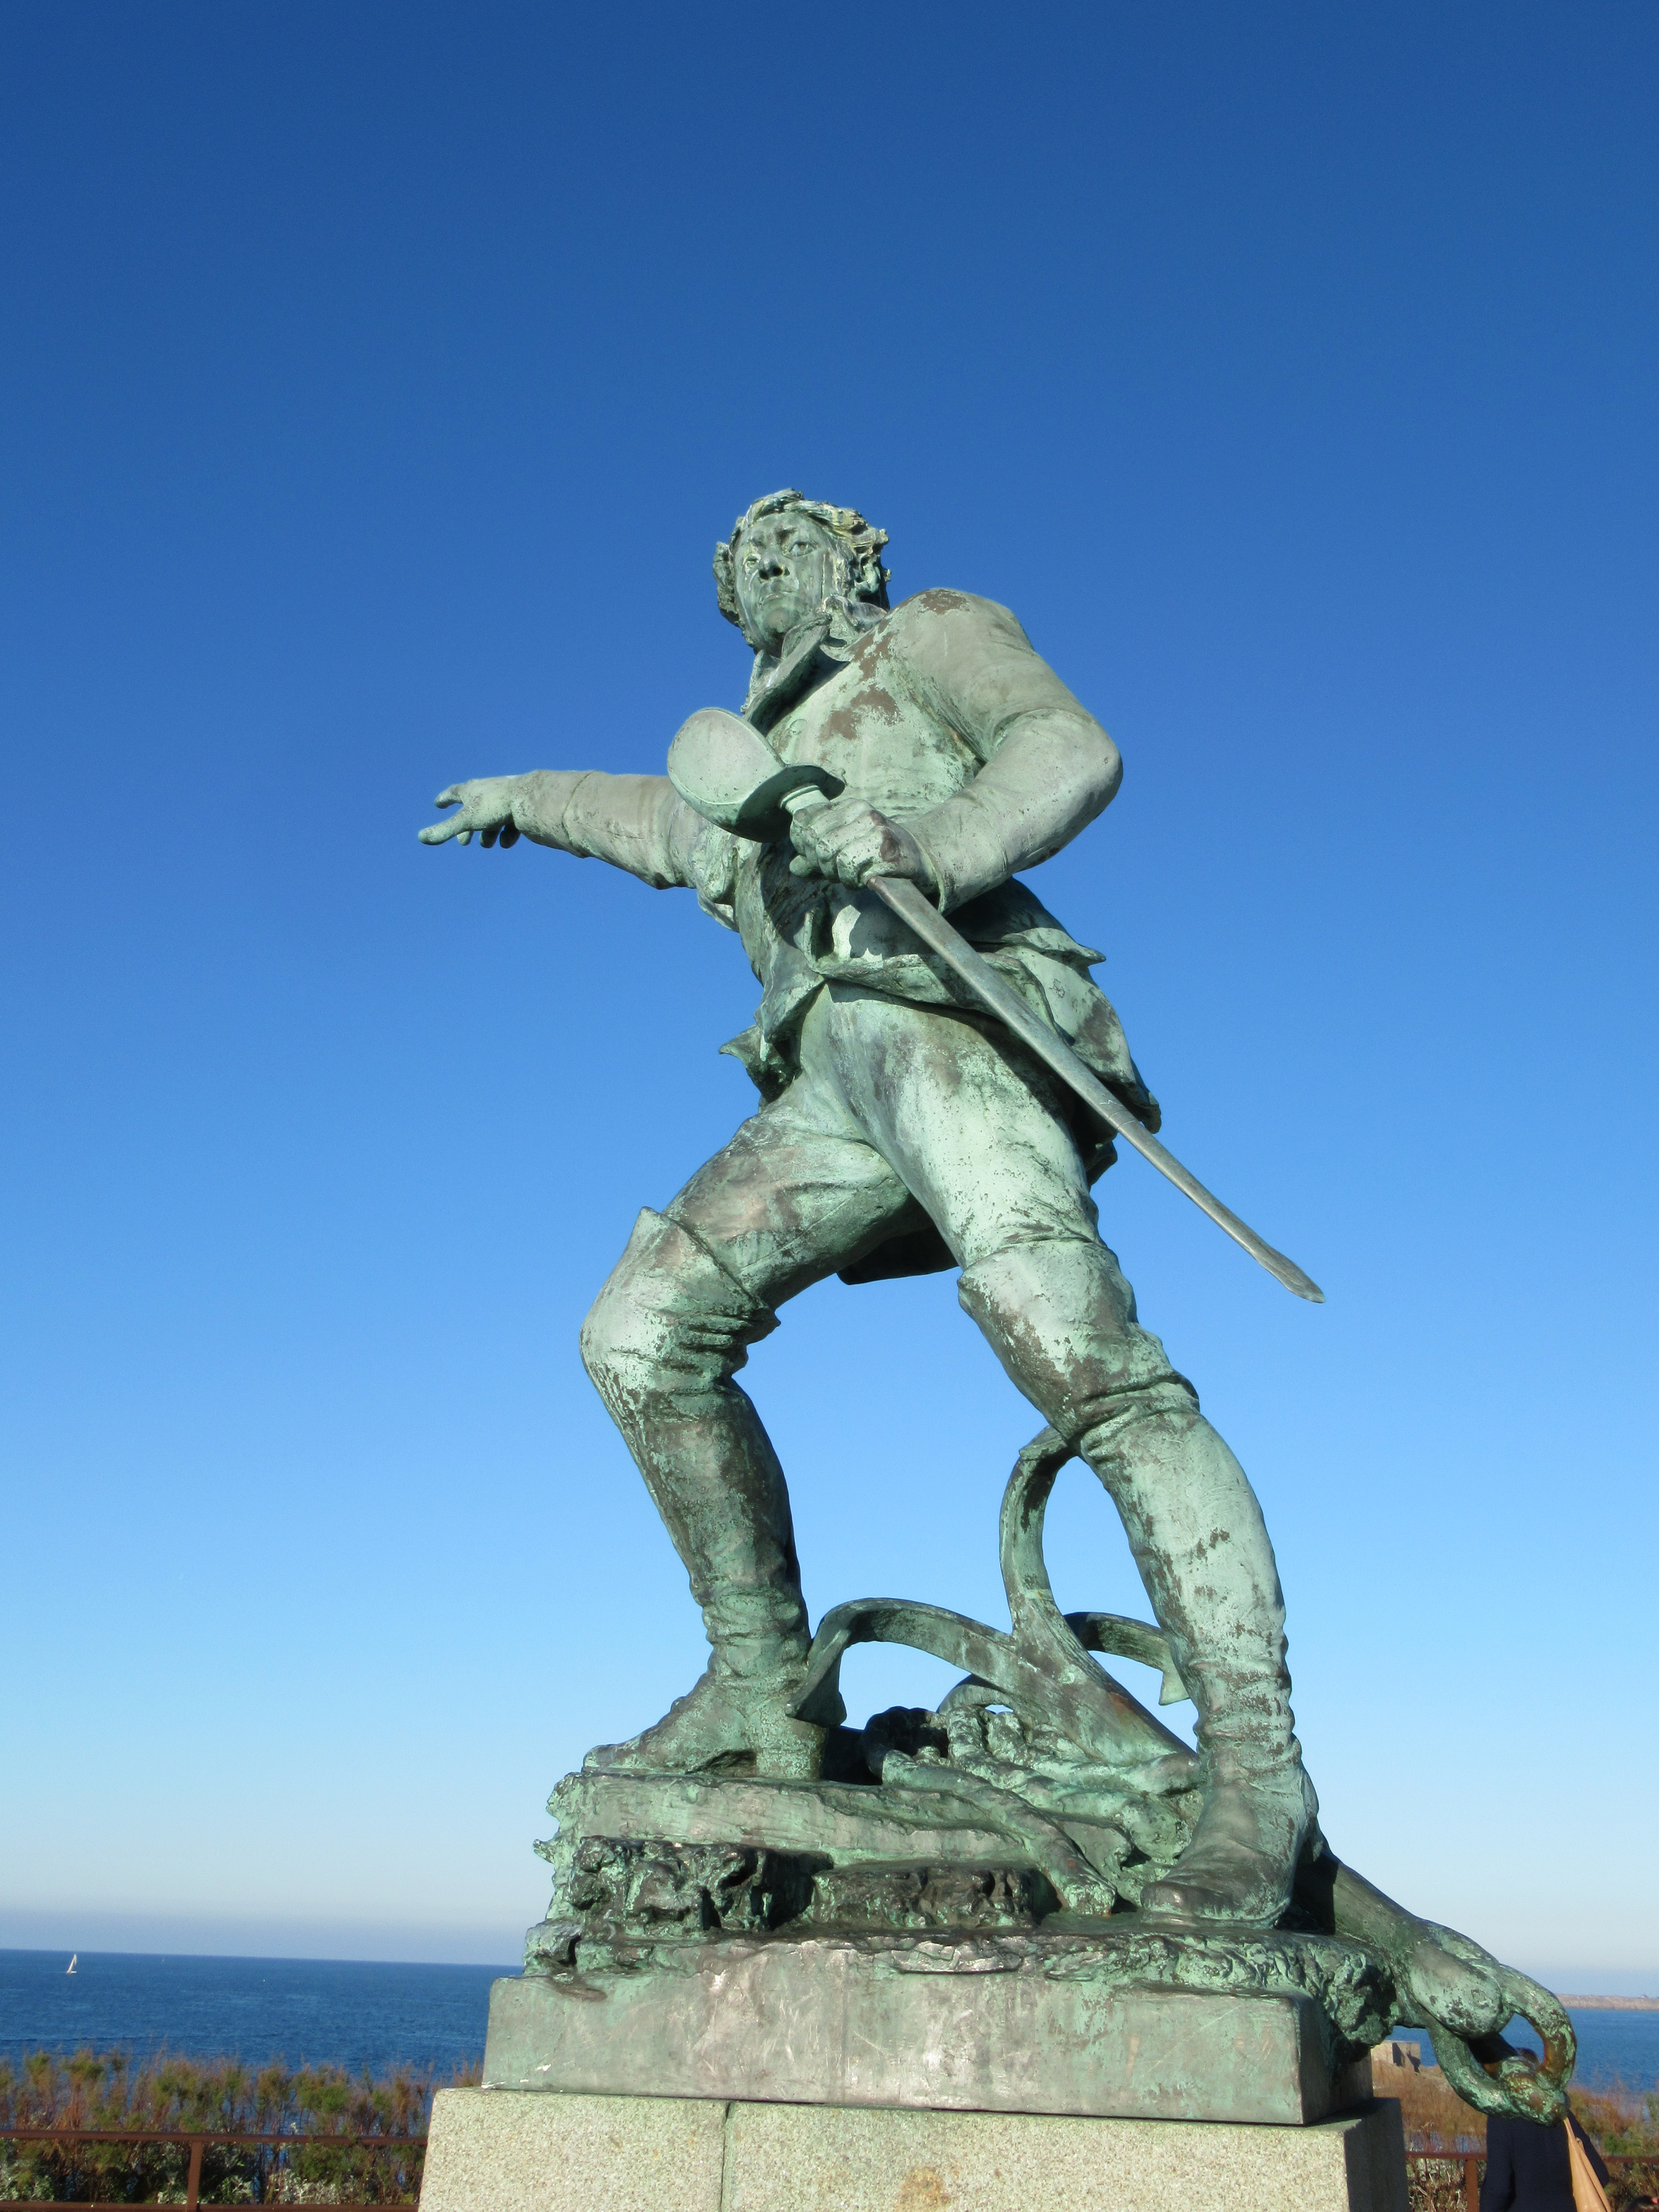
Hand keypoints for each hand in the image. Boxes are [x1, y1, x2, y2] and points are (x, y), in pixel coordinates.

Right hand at [418, 777, 521, 847]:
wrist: (531, 799)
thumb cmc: (496, 806)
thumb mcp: (466, 820)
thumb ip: (444, 830)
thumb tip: (420, 838)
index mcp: (471, 790)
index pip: (453, 793)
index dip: (444, 799)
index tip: (438, 804)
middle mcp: (487, 791)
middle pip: (473, 811)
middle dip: (467, 828)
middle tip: (463, 842)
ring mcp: (505, 799)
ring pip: (492, 819)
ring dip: (487, 834)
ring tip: (488, 843)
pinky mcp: (521, 808)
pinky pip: (511, 824)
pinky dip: (506, 834)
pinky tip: (507, 841)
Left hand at [787, 798, 940, 897]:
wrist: (921, 860)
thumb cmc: (879, 854)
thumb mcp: (846, 847)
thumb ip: (817, 856)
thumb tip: (795, 867)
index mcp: (849, 805)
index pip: (803, 822)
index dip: (801, 845)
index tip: (814, 858)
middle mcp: (863, 812)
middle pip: (817, 843)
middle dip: (822, 865)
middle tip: (838, 871)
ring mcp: (877, 830)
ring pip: (833, 857)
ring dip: (839, 875)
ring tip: (854, 875)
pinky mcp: (887, 852)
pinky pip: (853, 871)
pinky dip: (854, 881)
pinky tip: (866, 879)